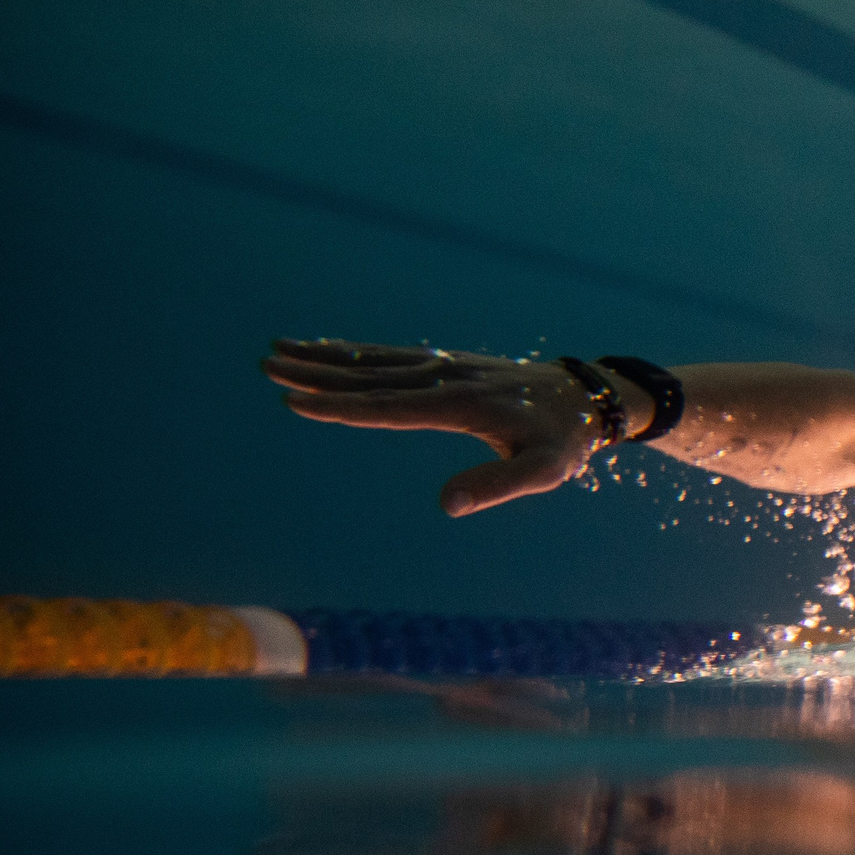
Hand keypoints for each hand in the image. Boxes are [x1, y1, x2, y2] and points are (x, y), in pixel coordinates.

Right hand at [262, 338, 610, 515]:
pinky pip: (395, 356)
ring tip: (281, 349)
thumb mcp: (544, 471)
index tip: (297, 402)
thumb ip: (497, 484)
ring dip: (328, 357)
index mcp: (461, 406)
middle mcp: (447, 379)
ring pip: (378, 361)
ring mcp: (447, 367)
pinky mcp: (450, 365)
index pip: (389, 407)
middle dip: (318, 373)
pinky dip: (358, 353)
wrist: (587, 397)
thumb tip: (446, 505)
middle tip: (267, 364)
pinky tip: (332, 352)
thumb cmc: (565, 441)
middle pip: (372, 377)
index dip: (341, 407)